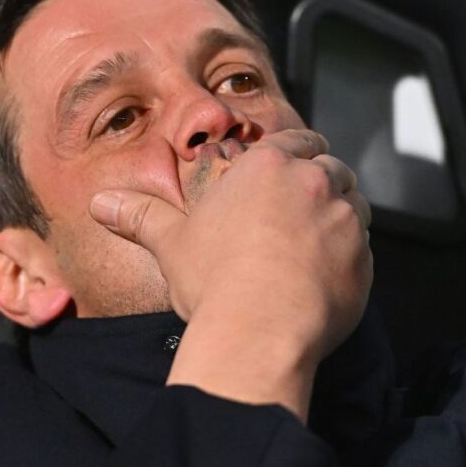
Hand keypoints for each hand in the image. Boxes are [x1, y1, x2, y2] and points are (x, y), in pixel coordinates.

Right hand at [89, 129, 371, 419]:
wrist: (259, 327)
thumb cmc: (213, 278)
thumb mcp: (171, 242)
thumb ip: (140, 216)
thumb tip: (101, 205)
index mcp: (268, 165)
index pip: (296, 140)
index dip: (297, 151)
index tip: (294, 165)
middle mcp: (313, 182)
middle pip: (331, 168)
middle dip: (323, 183)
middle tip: (304, 210)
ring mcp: (344, 219)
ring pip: (355, 203)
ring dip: (342, 215)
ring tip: (317, 242)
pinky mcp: (363, 258)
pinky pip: (364, 248)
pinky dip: (351, 255)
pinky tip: (325, 276)